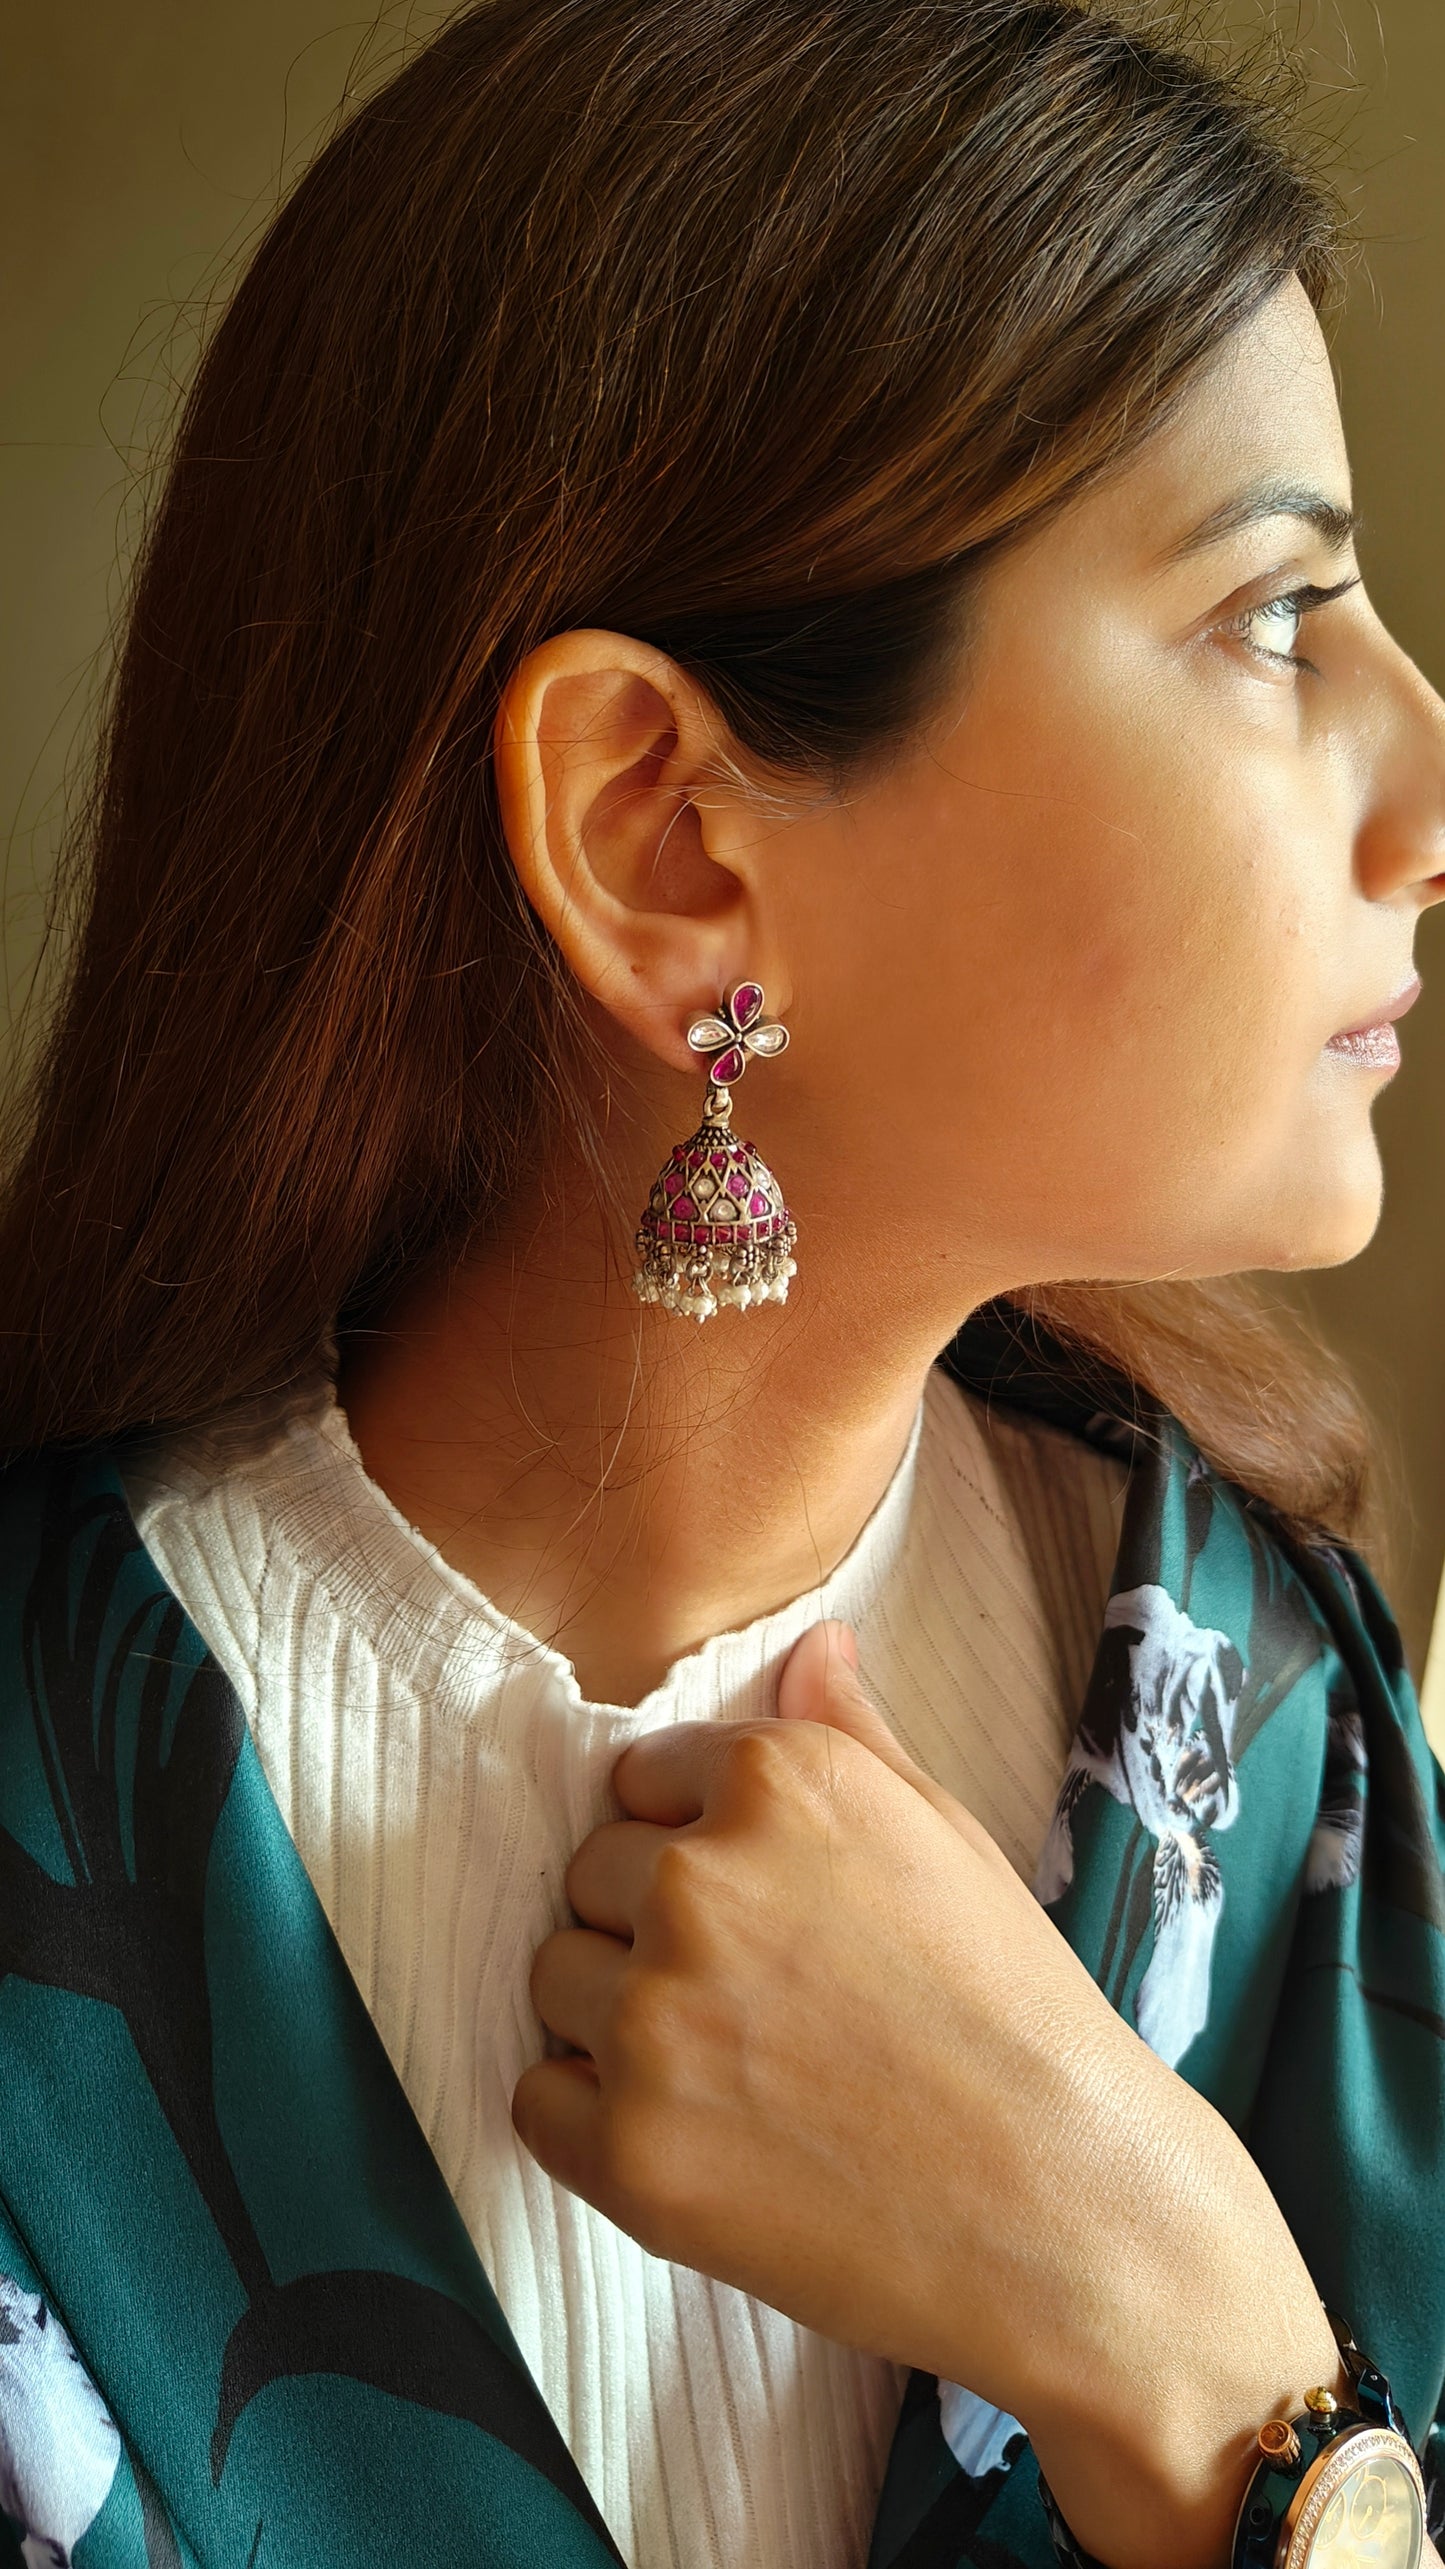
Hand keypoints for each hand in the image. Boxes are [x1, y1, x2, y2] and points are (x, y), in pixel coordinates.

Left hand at [513, 1621, 1351, 2568]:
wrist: (1063, 2206)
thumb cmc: (1013, 2012)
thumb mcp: (943, 1834)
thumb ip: (848, 1732)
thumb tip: (812, 1643)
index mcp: (773, 1783)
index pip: (641, 1781)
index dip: (691, 1846)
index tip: (755, 1908)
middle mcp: (696, 1882)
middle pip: (590, 1877)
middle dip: (648, 1929)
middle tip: (754, 2000)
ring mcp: (652, 2018)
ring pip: (555, 1980)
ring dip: (614, 2021)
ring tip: (732, 2069)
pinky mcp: (627, 2146)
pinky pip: (537, 2098)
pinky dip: (591, 2120)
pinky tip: (696, 2134)